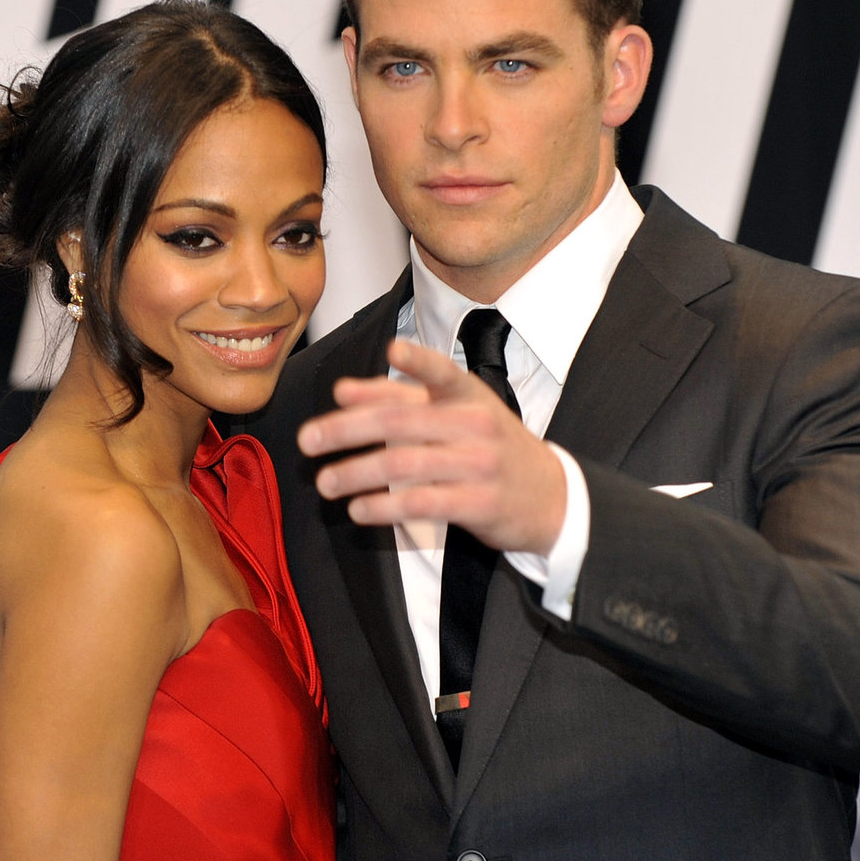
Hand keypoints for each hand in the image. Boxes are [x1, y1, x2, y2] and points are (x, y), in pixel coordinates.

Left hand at [298, 338, 565, 553]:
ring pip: (404, 464)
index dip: (420, 360)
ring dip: (356, 473)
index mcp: (469, 395)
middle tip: (307, 440)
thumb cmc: (491, 448)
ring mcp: (479, 465)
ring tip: (325, 483)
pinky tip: (358, 509)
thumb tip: (342, 390)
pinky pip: (422, 503)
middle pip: (400, 422)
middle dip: (346, 429)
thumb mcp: (456, 413)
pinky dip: (383, 507)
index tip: (393, 351)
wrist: (551, 496)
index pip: (443, 373)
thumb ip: (398, 397)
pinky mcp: (479, 504)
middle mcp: (476, 425)